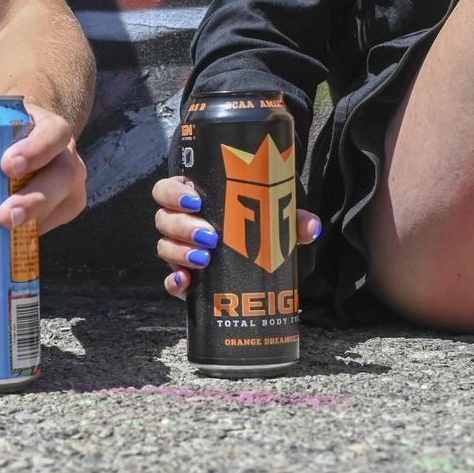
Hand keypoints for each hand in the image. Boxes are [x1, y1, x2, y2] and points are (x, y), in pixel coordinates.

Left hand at [0, 103, 86, 234]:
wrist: (25, 132)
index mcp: (45, 126)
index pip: (52, 133)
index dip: (35, 150)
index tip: (7, 166)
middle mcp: (64, 152)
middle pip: (63, 172)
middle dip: (34, 197)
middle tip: (5, 215)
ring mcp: (70, 179)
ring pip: (67, 198)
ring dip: (37, 217)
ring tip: (7, 231)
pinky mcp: (69, 201)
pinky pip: (62, 218)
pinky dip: (40, 228)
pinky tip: (18, 237)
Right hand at [152, 176, 321, 299]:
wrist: (258, 260)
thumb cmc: (257, 226)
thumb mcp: (274, 219)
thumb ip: (291, 218)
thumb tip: (310, 226)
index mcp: (192, 199)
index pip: (167, 189)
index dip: (174, 193)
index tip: (196, 201)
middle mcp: (179, 223)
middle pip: (164, 219)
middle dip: (183, 227)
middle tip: (211, 237)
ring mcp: (178, 250)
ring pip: (164, 247)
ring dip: (180, 253)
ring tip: (205, 260)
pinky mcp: (183, 277)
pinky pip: (170, 280)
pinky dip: (174, 283)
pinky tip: (186, 282)